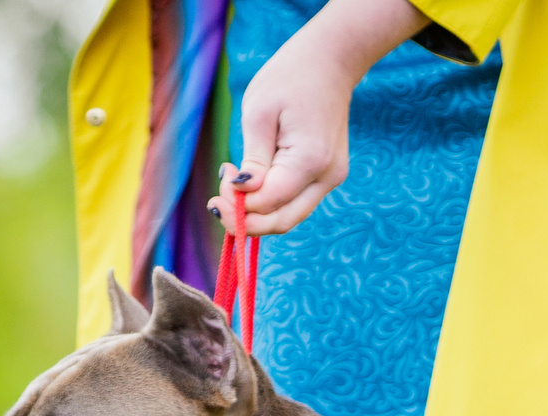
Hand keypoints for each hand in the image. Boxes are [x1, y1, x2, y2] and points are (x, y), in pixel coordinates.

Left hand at [215, 0, 425, 236]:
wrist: (330, 62)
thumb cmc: (290, 78)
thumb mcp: (259, 113)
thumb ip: (253, 160)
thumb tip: (242, 196)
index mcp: (310, 160)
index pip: (269, 203)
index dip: (238, 205)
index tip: (220, 180)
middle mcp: (327, 177)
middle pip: (282, 221)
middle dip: (245, 221)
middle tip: (217, 200)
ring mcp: (331, 179)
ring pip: (289, 217)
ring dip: (257, 213)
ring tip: (232, 186)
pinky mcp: (327, 176)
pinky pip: (295, 202)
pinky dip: (270, 201)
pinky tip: (253, 181)